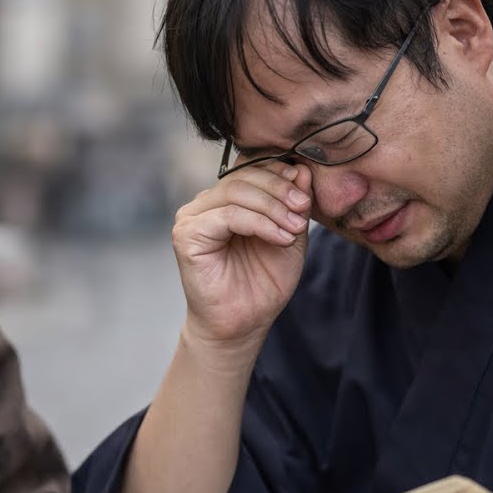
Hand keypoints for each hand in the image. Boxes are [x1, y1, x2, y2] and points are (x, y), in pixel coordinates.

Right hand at [172, 162, 312, 344]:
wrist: (242, 324)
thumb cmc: (263, 283)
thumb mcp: (289, 236)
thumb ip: (294, 204)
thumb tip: (301, 168)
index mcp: (226, 199)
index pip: (250, 167)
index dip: (279, 171)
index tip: (305, 191)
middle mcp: (205, 203)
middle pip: (243, 176)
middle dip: (279, 189)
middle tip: (303, 208)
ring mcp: (192, 217)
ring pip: (236, 192)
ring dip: (273, 208)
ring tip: (294, 228)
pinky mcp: (187, 234)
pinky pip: (227, 215)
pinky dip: (259, 223)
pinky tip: (280, 238)